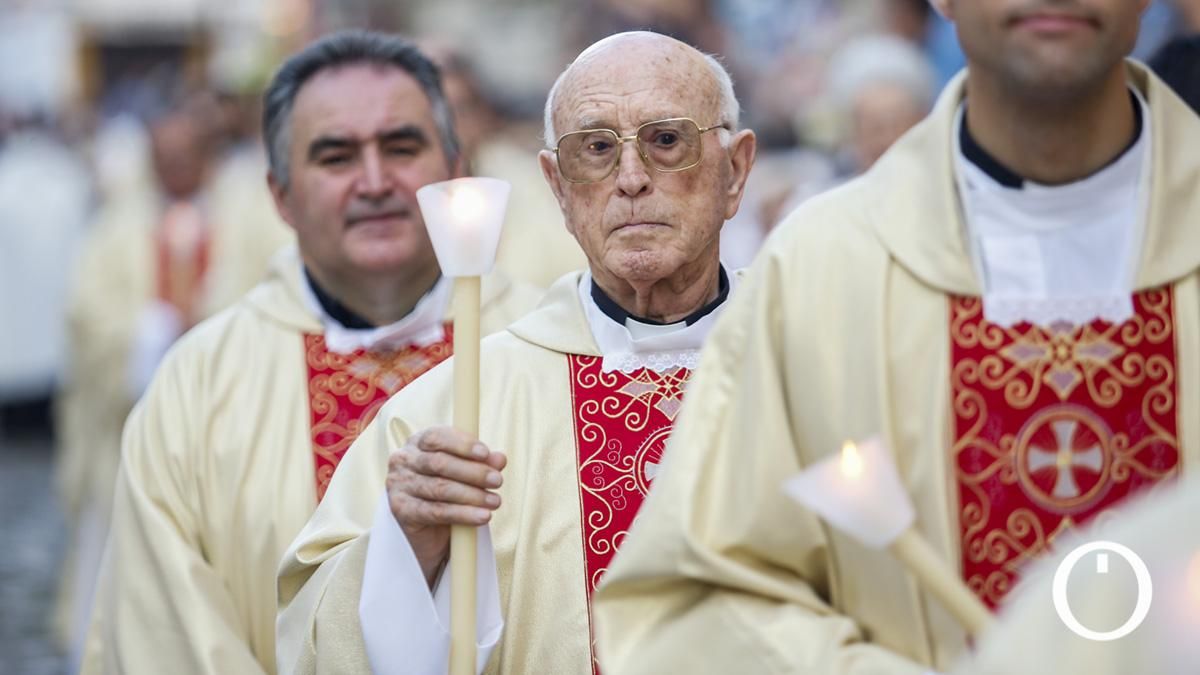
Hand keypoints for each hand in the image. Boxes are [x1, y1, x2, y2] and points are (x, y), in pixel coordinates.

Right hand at [386, 427, 505, 586]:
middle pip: (439, 463)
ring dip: (472, 495)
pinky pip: (436, 511)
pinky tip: (482, 516)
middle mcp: (403, 460)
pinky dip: (463, 514)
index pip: (436, 436)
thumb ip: (482, 462)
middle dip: (473, 472)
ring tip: (495, 501)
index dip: (462, 444)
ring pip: (440, 488)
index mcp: (418, 442)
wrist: (429, 529)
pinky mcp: (401, 510)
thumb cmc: (447, 491)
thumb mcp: (466, 473)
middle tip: (498, 481)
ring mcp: (399, 485)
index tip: (486, 453)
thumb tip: (499, 459)